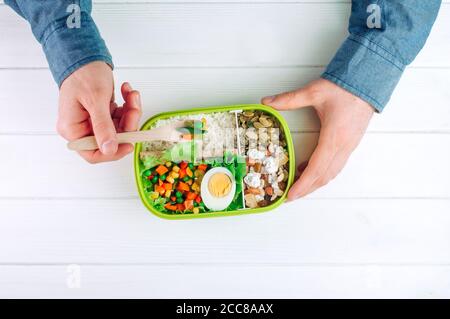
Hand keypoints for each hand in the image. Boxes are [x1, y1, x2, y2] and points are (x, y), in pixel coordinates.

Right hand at [57, 61, 141, 162]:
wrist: (84, 55)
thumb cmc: (84, 73)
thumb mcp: (95, 100)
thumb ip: (103, 126)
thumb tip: (108, 149)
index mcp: (73, 129)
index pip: (93, 154)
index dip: (113, 152)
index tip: (130, 143)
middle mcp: (81, 128)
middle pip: (111, 140)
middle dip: (127, 124)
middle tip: (134, 108)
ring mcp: (92, 121)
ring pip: (120, 128)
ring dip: (130, 112)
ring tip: (132, 95)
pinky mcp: (102, 114)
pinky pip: (120, 117)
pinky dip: (127, 106)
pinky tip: (127, 92)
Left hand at [262, 78, 373, 199]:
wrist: (368, 80)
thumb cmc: (345, 87)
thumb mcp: (314, 92)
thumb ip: (289, 99)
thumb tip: (267, 101)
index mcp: (334, 138)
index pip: (316, 169)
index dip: (302, 185)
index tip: (290, 195)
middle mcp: (343, 146)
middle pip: (324, 177)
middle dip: (307, 189)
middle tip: (290, 197)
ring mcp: (349, 146)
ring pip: (332, 173)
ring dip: (315, 183)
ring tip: (298, 186)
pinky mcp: (351, 143)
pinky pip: (336, 165)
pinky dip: (322, 172)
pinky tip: (309, 169)